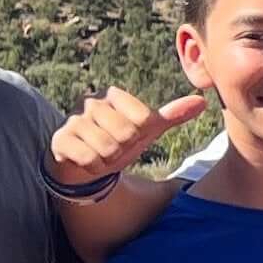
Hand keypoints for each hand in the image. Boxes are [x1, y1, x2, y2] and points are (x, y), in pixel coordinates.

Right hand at [51, 86, 209, 192]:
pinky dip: (94, 166)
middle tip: (114, 148)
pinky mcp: (61, 140)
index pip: (143, 119)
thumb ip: (172, 115)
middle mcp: (92, 103)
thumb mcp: (147, 130)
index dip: (140, 136)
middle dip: (124, 149)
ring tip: (102, 155)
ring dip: (109, 160)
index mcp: (114, 95)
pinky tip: (88, 161)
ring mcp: (74, 120)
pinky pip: (89, 158)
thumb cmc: (119, 141)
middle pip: (126, 133)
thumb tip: (202, 102)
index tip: (130, 137)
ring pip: (107, 147)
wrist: (86, 163)